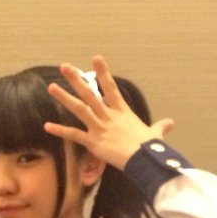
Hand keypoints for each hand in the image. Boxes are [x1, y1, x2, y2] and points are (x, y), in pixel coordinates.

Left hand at [44, 55, 174, 171]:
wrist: (145, 159)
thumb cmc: (150, 148)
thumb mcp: (155, 134)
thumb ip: (159, 127)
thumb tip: (170, 123)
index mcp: (122, 112)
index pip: (111, 88)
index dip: (103, 73)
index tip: (95, 58)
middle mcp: (109, 116)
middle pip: (90, 94)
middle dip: (76, 79)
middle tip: (64, 66)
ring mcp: (100, 127)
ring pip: (79, 109)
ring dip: (64, 98)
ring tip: (51, 87)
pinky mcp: (93, 142)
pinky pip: (74, 135)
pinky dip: (60, 131)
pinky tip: (46, 126)